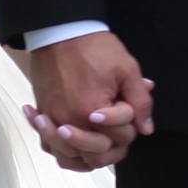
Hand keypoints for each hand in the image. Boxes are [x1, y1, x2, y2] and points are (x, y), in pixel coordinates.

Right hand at [25, 31, 154, 170]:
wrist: (59, 32)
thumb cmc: (93, 48)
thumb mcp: (127, 70)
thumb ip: (140, 102)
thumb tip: (145, 129)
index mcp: (92, 111)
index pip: (120, 138)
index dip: (130, 124)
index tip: (125, 104)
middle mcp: (69, 121)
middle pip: (95, 156)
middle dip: (111, 146)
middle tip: (116, 130)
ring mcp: (52, 118)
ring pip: (68, 156)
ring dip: (83, 154)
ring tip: (93, 144)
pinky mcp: (42, 111)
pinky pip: (46, 143)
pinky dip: (57, 148)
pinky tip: (66, 141)